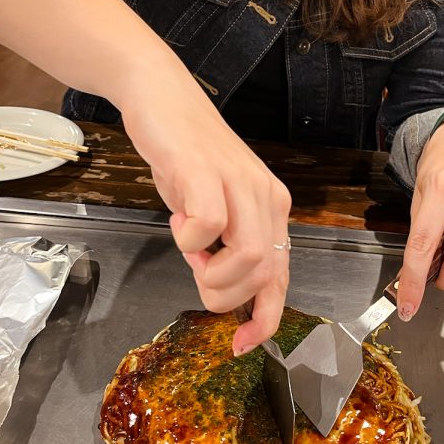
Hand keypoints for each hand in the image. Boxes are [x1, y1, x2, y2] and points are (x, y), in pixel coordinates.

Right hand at [119, 74, 291, 355]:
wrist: (163, 99)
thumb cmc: (186, 157)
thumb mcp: (214, 207)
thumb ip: (223, 246)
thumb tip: (220, 289)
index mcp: (272, 209)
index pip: (280, 277)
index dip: (264, 319)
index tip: (241, 344)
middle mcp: (265, 197)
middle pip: (266, 273)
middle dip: (226, 295)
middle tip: (197, 273)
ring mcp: (239, 183)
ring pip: (250, 256)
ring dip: (210, 273)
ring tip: (188, 248)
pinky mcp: (205, 171)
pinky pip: (208, 226)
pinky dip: (188, 239)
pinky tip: (177, 221)